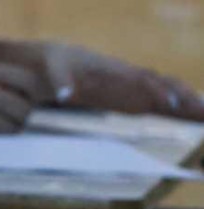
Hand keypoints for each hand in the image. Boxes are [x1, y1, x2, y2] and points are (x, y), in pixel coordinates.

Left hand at [41, 43, 203, 120]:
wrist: (57, 57)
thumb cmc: (57, 64)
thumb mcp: (55, 71)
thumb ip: (62, 82)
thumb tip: (66, 96)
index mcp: (113, 70)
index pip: (140, 81)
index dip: (156, 92)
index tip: (171, 105)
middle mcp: (128, 75)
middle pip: (162, 85)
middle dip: (183, 97)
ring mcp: (132, 84)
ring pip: (166, 90)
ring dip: (186, 101)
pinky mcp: (130, 93)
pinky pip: (157, 99)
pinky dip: (176, 105)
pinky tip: (193, 115)